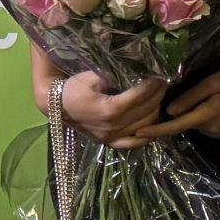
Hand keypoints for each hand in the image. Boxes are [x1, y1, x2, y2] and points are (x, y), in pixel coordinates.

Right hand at [51, 71, 165, 147]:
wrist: (56, 105)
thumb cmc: (74, 87)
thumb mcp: (93, 76)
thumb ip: (116, 78)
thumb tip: (138, 76)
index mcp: (109, 109)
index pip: (139, 98)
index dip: (152, 87)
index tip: (160, 77)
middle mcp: (112, 126)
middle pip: (145, 112)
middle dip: (158, 97)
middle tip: (163, 85)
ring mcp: (111, 137)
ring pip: (144, 127)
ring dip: (156, 112)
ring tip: (159, 98)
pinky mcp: (109, 142)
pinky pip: (133, 143)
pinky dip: (147, 135)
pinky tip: (155, 125)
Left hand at [140, 66, 219, 141]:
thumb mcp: (212, 82)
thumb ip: (190, 97)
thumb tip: (169, 111)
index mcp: (207, 116)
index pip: (175, 126)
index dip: (155, 130)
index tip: (137, 134)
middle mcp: (213, 130)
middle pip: (187, 125)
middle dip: (180, 115)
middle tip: (183, 96)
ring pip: (198, 126)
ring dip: (195, 115)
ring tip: (206, 97)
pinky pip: (209, 127)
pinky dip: (205, 118)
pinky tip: (216, 104)